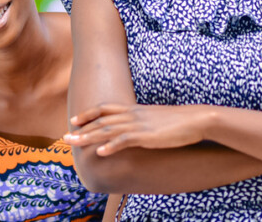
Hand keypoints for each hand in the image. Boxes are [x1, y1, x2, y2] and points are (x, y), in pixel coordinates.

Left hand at [64, 103, 210, 155]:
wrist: (196, 119)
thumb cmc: (178, 121)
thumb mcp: (155, 119)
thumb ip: (142, 122)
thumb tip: (134, 129)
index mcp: (134, 110)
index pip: (105, 109)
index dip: (88, 114)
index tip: (74, 120)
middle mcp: (133, 115)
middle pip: (101, 120)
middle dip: (82, 129)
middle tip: (65, 137)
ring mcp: (139, 125)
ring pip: (108, 130)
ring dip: (89, 137)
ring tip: (74, 143)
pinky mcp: (147, 136)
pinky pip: (125, 140)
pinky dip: (111, 146)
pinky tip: (100, 153)